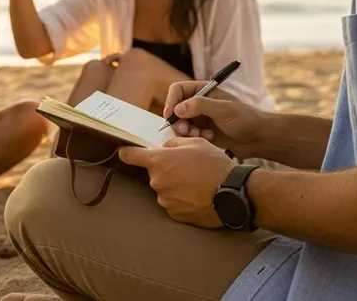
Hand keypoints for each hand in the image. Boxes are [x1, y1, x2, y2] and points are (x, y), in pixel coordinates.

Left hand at [118, 137, 234, 227]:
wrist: (233, 192)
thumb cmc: (214, 164)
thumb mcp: (195, 143)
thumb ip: (174, 143)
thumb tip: (166, 148)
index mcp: (159, 161)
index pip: (130, 156)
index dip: (126, 153)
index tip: (123, 152)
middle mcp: (157, 181)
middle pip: (154, 173)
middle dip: (166, 170)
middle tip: (187, 169)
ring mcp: (165, 200)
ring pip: (165, 189)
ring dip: (175, 186)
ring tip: (197, 183)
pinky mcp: (175, 214)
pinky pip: (174, 203)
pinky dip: (182, 200)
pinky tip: (198, 195)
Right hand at [164, 81, 268, 159]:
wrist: (258, 138)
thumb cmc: (246, 119)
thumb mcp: (223, 109)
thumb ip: (200, 106)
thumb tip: (178, 108)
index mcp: (204, 90)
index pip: (178, 90)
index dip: (171, 101)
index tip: (171, 115)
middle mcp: (199, 103)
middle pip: (176, 109)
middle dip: (179, 121)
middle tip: (186, 130)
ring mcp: (200, 118)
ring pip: (181, 123)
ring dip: (187, 131)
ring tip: (201, 135)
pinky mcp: (202, 132)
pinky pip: (189, 135)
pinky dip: (195, 138)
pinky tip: (210, 139)